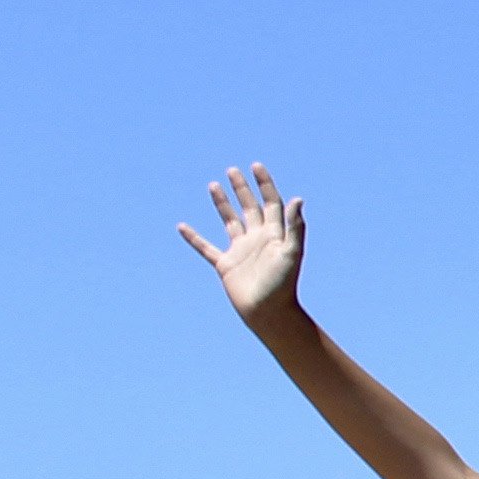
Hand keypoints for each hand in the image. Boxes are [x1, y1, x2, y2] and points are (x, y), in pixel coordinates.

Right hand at [177, 166, 305, 325]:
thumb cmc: (283, 285)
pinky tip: (182, 226)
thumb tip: (297, 199)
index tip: (256, 166)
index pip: (270, 203)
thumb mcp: (292, 252)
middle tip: (233, 170)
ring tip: (214, 185)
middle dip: (242, 189)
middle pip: (249, 207)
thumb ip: (294, 226)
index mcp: (275, 234)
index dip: (264, 184)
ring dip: (222, 204)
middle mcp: (258, 239)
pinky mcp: (226, 265)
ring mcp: (241, 251)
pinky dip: (194, 238)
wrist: (269, 313)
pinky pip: (206, 248)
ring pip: (229, 221)